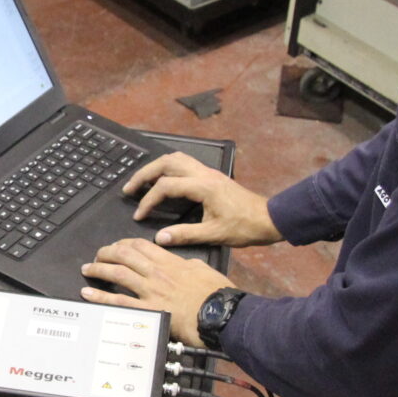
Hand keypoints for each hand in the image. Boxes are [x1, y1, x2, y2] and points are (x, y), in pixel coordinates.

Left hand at [80, 238, 231, 345]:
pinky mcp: (148, 310)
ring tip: (88, 270)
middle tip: (98, 256)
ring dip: (99, 270)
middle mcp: (157, 273)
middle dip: (107, 253)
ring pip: (118, 273)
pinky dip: (100, 297)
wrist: (221, 313)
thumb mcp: (202, 269)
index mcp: (170, 261)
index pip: (141, 246)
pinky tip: (88, 294)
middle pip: (124, 255)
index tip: (117, 247)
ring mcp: (150, 291)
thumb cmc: (216, 293)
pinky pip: (118, 302)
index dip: (124, 244)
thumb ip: (187, 265)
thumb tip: (182, 264)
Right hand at [124, 152, 281, 248]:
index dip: (148, 200)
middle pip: (167, 162)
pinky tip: (162, 180)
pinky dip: (168, 168)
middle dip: (144, 174)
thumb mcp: (214, 235)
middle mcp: (204, 173)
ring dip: (156, 167)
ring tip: (142, 182)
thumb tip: (159, 238)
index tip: (138, 215)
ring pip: (176, 158)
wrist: (269, 219)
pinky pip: (184, 163)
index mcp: (203, 186)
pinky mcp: (212, 176)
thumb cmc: (244, 227)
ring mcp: (209, 172)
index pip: (166, 186)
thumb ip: (184, 235)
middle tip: (129, 189)